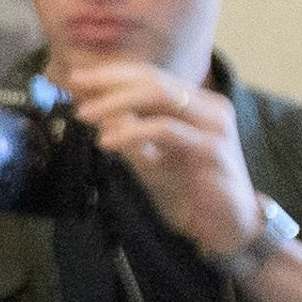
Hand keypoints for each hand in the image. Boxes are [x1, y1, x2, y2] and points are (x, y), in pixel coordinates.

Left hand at [64, 64, 260, 258]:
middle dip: (109, 81)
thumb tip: (93, 113)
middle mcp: (209, 107)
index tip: (75, 77)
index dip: (111, 74)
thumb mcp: (151, 159)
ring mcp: (214, 125)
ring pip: (160, 96)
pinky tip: (108, 142)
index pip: (150, 76)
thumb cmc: (190, 193)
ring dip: (116, 103)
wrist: (227, 228)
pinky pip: (166, 130)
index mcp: (196, 104)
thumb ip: (129, 134)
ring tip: (84, 115)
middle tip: (74, 88)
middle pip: (153, 79)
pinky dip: (132, 131)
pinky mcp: (212, 148)